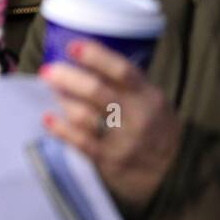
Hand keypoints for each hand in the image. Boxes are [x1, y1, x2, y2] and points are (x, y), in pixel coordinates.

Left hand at [39, 40, 180, 212]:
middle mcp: (138, 116)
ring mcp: (124, 140)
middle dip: (68, 78)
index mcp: (148, 95)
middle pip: (97, 91)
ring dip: (64, 101)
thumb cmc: (152, 127)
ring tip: (52, 92)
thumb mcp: (150, 100)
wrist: (172, 172)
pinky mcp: (111, 161)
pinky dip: (61, 129)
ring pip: (85, 116)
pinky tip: (48, 119)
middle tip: (48, 71)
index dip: (96, 57)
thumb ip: (125, 84)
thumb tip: (82, 60)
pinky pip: (80, 142)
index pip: (122, 71)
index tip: (72, 47)